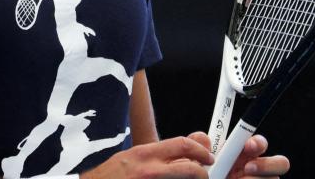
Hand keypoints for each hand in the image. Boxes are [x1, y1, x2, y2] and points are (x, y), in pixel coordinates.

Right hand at [80, 136, 214, 178]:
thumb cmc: (107, 176)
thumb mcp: (134, 156)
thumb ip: (164, 151)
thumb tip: (197, 140)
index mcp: (143, 155)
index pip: (182, 146)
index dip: (201, 150)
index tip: (208, 156)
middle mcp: (148, 172)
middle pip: (190, 170)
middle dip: (203, 173)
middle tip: (204, 174)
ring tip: (184, 178)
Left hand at [188, 132, 289, 178]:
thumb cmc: (202, 175)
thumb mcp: (197, 161)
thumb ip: (199, 146)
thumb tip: (205, 139)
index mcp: (243, 157)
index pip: (260, 145)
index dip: (259, 143)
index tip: (248, 146)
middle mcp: (255, 172)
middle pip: (281, 163)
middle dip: (268, 164)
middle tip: (248, 168)